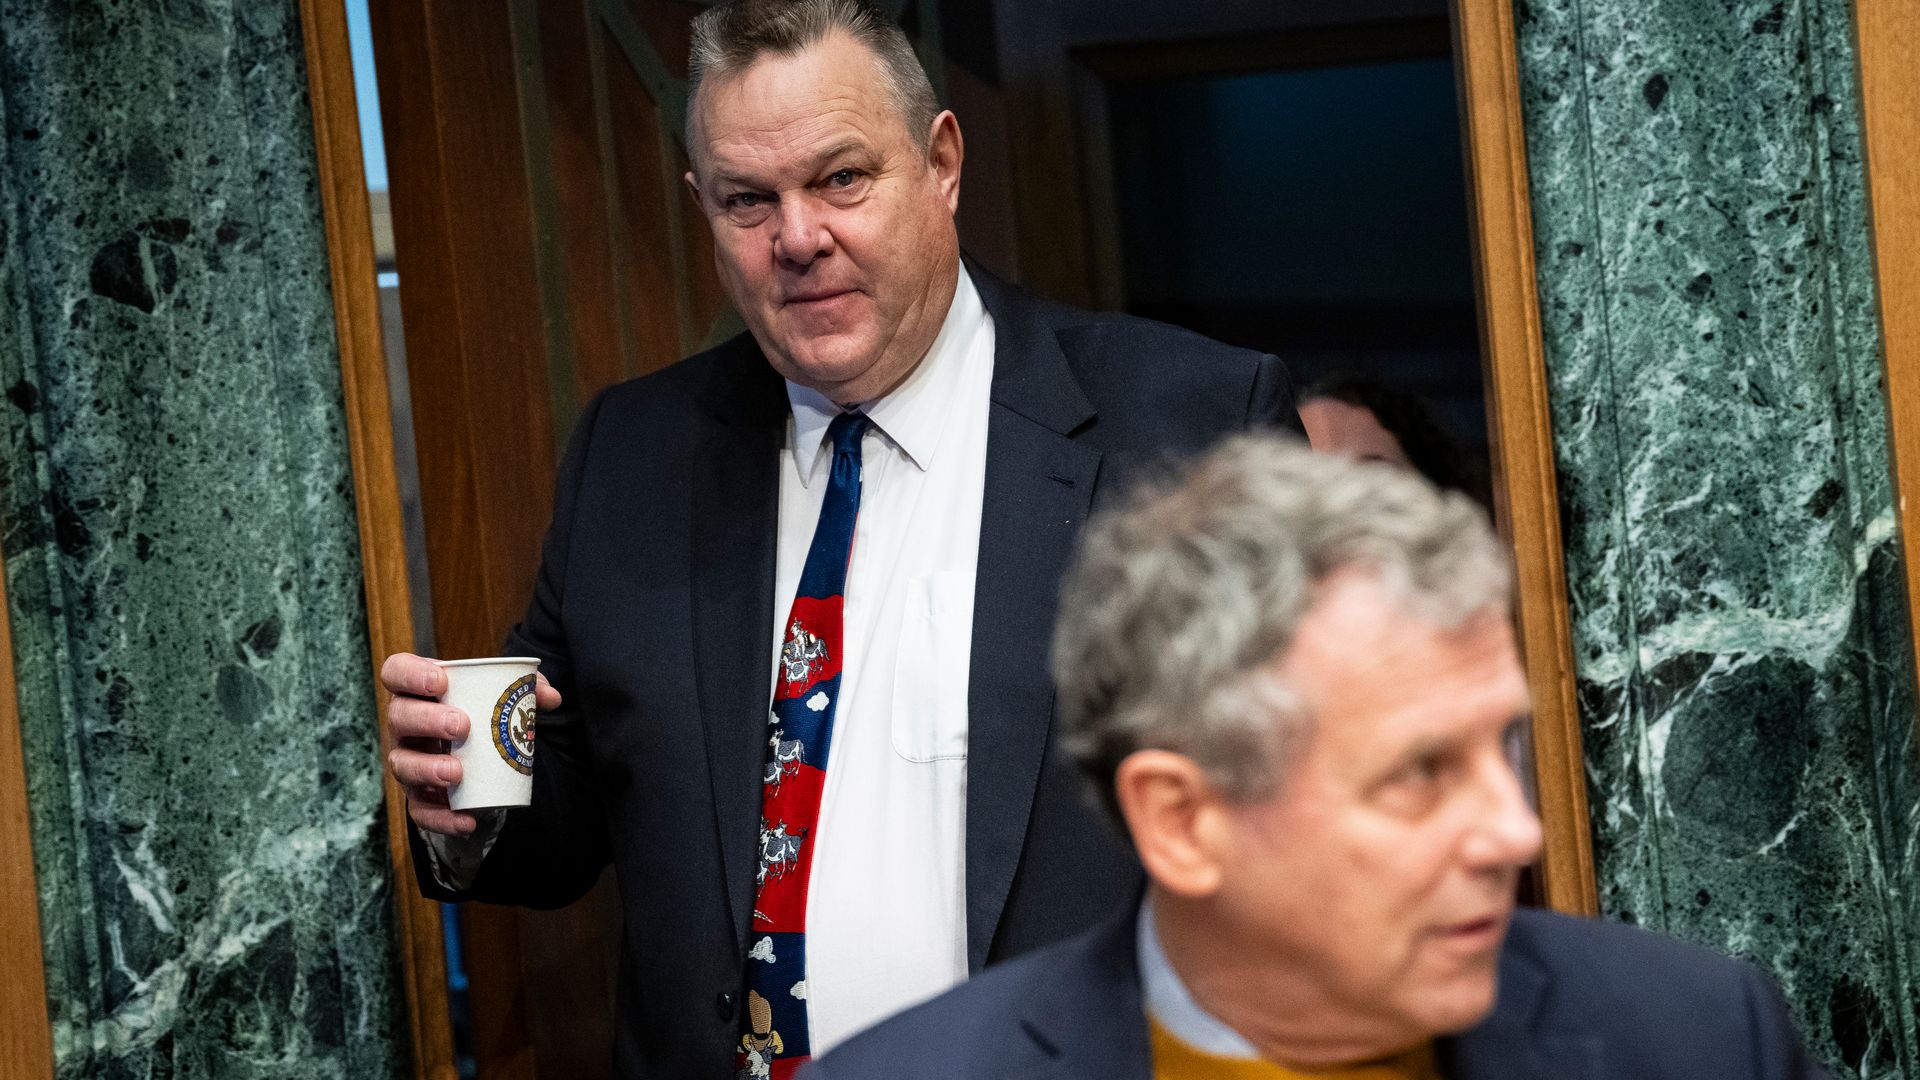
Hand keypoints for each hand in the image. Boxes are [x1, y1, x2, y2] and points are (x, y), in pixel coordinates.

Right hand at [381, 652, 562, 834]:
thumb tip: (551, 697)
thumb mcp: (499, 695)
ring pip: (402, 764)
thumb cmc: (481, 713)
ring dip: (427, 769)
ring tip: (456, 772)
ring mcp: (408, 760)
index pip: (396, 671)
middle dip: (427, 720)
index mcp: (417, 689)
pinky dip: (442, 818)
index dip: (410, 674)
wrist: (477, 753)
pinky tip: (466, 820)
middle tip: (461, 725)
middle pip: (399, 717)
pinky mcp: (418, 795)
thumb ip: (526, 690)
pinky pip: (420, 810)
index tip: (441, 681)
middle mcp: (405, 724)